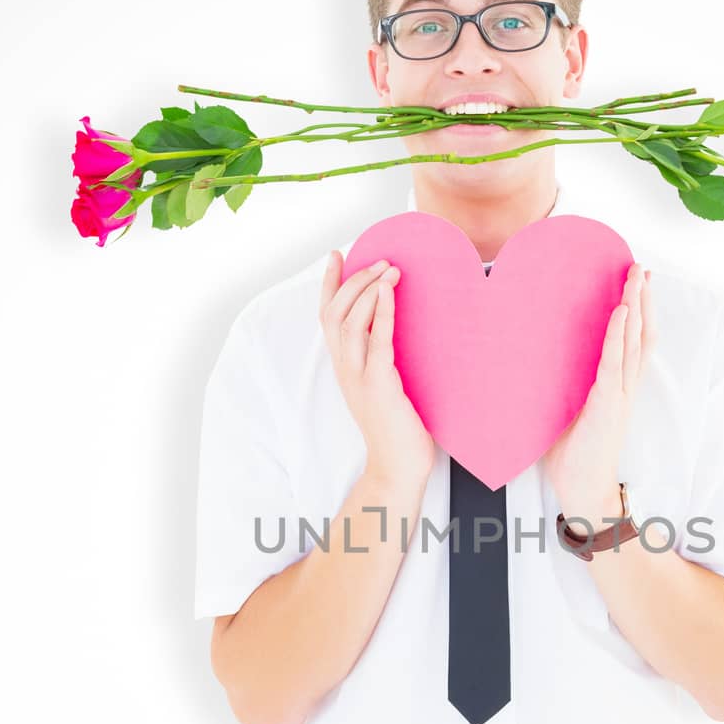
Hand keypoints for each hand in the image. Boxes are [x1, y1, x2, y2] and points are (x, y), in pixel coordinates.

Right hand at [320, 251, 434, 487]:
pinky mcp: (378, 385)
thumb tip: (392, 330)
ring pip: (349, 322)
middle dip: (353, 280)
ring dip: (368, 289)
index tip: (336, 256)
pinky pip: (377, 340)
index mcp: (343, 367)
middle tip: (377, 258)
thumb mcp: (383, 387)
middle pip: (334, 313)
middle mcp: (344, 369)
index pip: (326, 317)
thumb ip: (380, 360)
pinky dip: (382, 312)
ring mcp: (358, 377)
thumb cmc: (397, 429)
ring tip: (388, 267)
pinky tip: (389, 291)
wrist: (397, 468)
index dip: (329, 285)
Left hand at [542, 262, 654, 521]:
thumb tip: (531, 367)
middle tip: (642, 267)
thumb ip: (559, 389)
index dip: (636, 313)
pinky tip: (621, 311)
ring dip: (636, 306)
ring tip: (637, 277)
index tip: (635, 284)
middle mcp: (624, 388)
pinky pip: (616, 363)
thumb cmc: (572, 458)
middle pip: (641, 334)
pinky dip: (620, 335)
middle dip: (642, 299)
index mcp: (616, 389)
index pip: (632, 343)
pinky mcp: (609, 404)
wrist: (583, 492)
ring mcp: (620, 395)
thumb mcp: (564, 413)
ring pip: (635, 342)